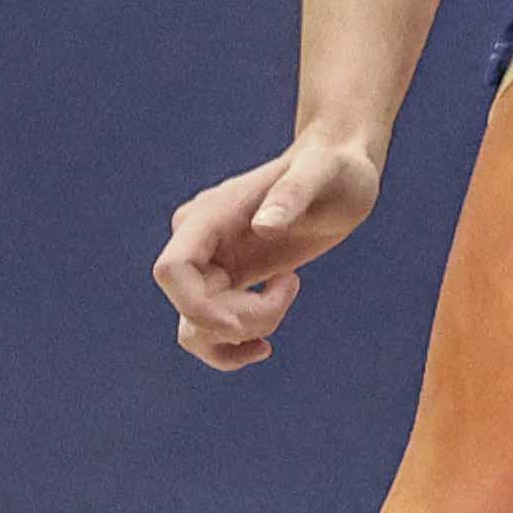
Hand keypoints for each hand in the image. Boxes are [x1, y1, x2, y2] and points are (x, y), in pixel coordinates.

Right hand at [155, 126, 386, 368]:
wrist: (341, 175)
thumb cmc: (335, 168)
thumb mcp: (323, 173)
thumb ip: (293, 193)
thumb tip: (263, 226)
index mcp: (210, 216)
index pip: (171, 271)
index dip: (199, 308)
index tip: (246, 320)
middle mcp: (199, 242)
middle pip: (192, 308)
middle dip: (242, 320)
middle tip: (291, 284)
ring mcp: (210, 264)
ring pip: (196, 326)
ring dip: (240, 334)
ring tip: (286, 295)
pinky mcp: (228, 281)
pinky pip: (209, 328)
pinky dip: (233, 344)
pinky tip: (266, 342)